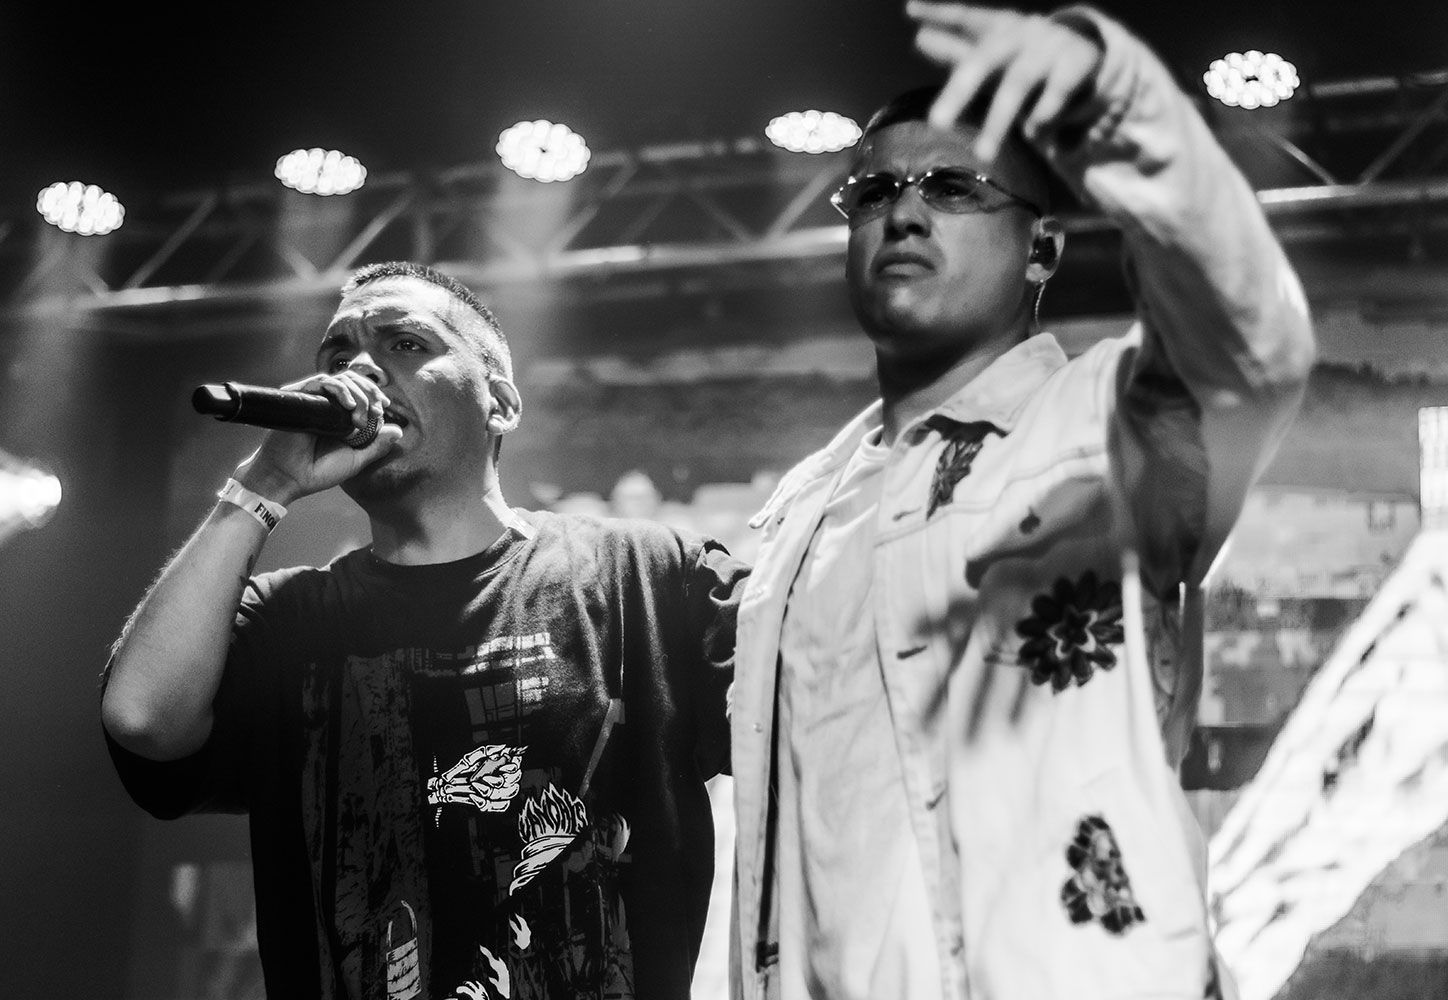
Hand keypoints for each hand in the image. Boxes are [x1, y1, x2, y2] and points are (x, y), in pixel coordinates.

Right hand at [232, 369, 401, 504]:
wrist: (288, 478)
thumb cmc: (318, 471)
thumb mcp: (356, 460)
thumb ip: (376, 445)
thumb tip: (398, 429)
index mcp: (340, 416)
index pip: (360, 392)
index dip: (374, 394)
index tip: (383, 406)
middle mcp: (327, 405)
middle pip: (353, 381)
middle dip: (370, 391)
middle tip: (377, 409)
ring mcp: (313, 400)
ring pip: (341, 380)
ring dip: (358, 393)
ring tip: (360, 416)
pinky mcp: (299, 398)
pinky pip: (321, 382)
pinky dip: (340, 390)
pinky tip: (350, 406)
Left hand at [906, 2, 1103, 163]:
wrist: (1089, 55)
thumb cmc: (1026, 58)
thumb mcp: (994, 56)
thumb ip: (958, 49)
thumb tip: (919, 37)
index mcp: (999, 26)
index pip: (966, 16)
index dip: (940, 12)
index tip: (910, 10)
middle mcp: (1022, 31)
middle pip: (984, 60)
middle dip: (959, 92)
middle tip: (937, 123)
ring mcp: (1050, 44)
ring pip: (1018, 84)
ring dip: (999, 121)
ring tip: (983, 154)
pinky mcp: (1078, 61)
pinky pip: (1057, 91)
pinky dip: (1043, 114)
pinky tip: (1034, 133)